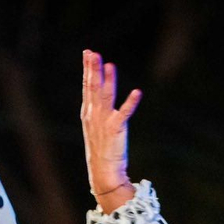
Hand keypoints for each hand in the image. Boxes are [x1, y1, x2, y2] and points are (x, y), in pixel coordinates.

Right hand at [81, 49, 141, 212]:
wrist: (103, 171)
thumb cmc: (101, 150)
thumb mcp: (95, 127)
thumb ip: (98, 109)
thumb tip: (101, 94)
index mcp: (88, 113)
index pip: (87, 87)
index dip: (87, 69)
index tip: (87, 53)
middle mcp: (94, 115)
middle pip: (93, 87)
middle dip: (92, 69)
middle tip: (92, 52)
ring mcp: (104, 121)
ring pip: (105, 95)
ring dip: (108, 79)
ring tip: (109, 64)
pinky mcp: (116, 129)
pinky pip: (124, 113)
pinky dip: (131, 103)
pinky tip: (137, 92)